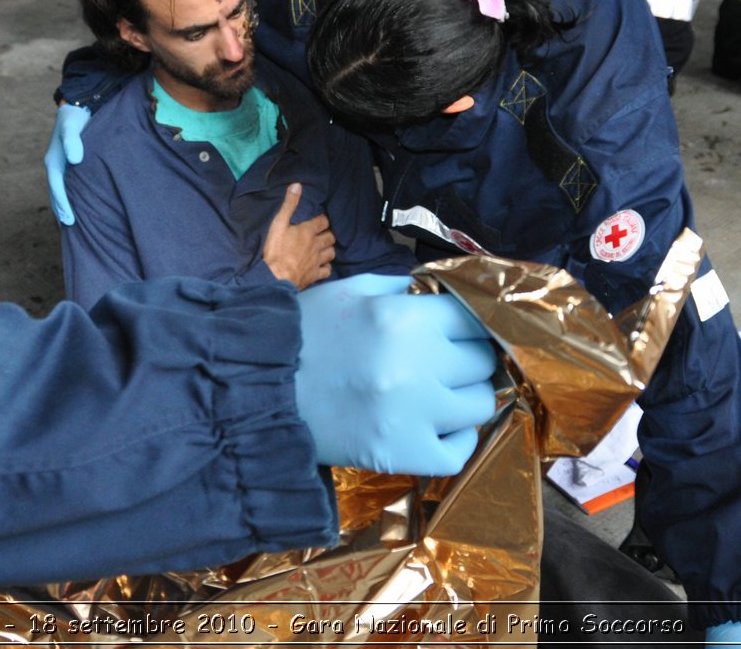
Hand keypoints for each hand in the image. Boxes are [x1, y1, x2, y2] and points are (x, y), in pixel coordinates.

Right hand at [45, 104, 90, 225]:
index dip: (63, 205)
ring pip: (60, 190)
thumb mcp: (72, 128)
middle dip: (61, 210)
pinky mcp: (68, 163)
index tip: (69, 220)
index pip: (57, 188)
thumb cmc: (75, 118)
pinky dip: (70, 195)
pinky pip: (67, 184)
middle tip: (70, 227)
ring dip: (64, 204)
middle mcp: (54, 165)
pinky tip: (79, 201)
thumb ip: (73, 141)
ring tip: (71, 220)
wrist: (75, 106)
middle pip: (56, 193)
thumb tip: (74, 160)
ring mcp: (60, 164)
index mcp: (53, 162)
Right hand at [262, 183, 335, 288]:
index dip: (323, 219)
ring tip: (325, 247)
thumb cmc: (275, 250)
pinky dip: (326, 267)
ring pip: (331, 253)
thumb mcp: (278, 224)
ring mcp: (316, 261)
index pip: (323, 221)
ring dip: (329, 249)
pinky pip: (327, 270)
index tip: (321, 218)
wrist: (274, 278)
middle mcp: (316, 245)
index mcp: (308, 231)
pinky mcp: (314, 275)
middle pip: (330, 237)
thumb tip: (297, 185)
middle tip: (324, 232)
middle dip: (328, 233)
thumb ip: (289, 205)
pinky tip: (323, 266)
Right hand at [294, 273, 498, 475]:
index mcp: (404, 317)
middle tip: (446, 361)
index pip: (472, 317)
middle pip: (482, 360)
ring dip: (465, 397)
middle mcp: (416, 365)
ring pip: (479, 404)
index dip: (465, 322)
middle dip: (467, 357)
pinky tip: (440, 428)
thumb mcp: (352, 290)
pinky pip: (458, 453)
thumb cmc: (305, 333)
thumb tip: (442, 292)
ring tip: (442, 394)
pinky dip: (458, 441)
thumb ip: (403, 286)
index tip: (456, 330)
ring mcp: (412, 415)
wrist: (258, 389)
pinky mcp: (401, 454)